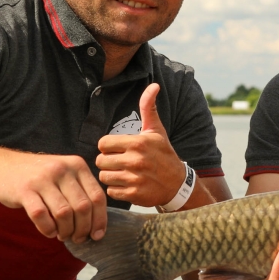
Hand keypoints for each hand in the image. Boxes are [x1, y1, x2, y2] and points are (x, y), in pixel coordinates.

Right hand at [0, 148, 107, 242]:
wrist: (1, 167)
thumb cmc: (39, 177)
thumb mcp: (65, 175)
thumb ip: (81, 192)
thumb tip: (97, 225)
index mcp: (77, 165)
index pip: (97, 197)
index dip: (100, 220)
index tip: (97, 235)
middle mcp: (62, 169)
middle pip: (83, 207)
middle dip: (83, 229)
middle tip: (77, 238)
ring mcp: (42, 179)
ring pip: (64, 213)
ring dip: (66, 231)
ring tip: (62, 235)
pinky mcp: (24, 190)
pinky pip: (41, 216)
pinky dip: (48, 229)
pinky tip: (49, 232)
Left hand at [96, 83, 187, 207]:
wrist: (177, 184)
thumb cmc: (163, 154)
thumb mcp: (156, 131)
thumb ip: (149, 108)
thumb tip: (153, 85)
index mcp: (138, 142)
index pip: (103, 143)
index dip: (108, 147)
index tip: (118, 150)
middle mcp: (136, 160)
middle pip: (101, 161)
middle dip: (108, 162)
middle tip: (120, 163)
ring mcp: (135, 178)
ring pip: (104, 176)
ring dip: (111, 176)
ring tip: (123, 174)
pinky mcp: (134, 194)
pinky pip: (111, 191)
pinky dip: (117, 190)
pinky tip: (128, 185)